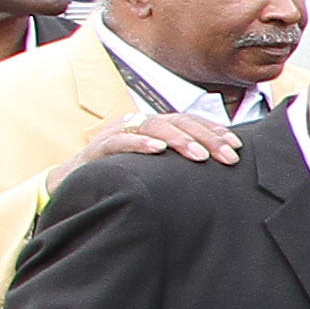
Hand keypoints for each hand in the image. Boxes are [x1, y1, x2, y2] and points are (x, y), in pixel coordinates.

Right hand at [80, 109, 246, 165]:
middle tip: (229, 156)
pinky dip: (139, 144)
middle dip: (206, 137)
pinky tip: (157, 151)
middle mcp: (138, 125)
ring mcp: (117, 134)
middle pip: (177, 122)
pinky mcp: (98, 149)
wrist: (72, 187)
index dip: (214, 131)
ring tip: (199, 155)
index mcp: (154, 128)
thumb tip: (216, 171)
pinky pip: (120, 142)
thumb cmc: (120, 177)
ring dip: (179, 140)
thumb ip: (179, 165)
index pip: (189, 122)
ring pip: (152, 127)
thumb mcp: (154, 170)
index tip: (237, 146)